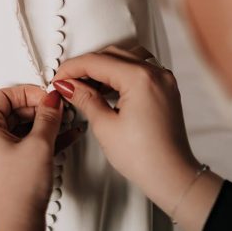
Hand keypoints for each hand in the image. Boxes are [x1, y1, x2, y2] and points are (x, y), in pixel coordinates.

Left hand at [0, 85, 83, 230]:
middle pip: (11, 111)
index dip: (28, 92)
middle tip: (57, 109)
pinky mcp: (4, 168)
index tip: (46, 96)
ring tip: (63, 122)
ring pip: (19, 128)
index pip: (3, 95)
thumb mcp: (39, 144)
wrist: (17, 225)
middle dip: (38, 108)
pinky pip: (22, 144)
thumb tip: (51, 101)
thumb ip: (48, 117)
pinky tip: (62, 137)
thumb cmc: (16, 193)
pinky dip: (40, 139)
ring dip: (43, 124)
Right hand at [52, 46, 221, 228]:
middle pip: (111, 54)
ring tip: (85, 85)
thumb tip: (69, 86)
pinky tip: (107, 88)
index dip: (72, 69)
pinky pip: (139, 69)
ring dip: (103, 66)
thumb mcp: (105, 126)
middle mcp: (156, 74)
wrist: (172, 177)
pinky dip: (120, 73)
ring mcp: (163, 80)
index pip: (96, 61)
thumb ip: (85, 98)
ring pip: (126, 57)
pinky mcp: (165, 89)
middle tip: (67, 82)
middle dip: (86, 66)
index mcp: (140, 79)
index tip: (59, 78)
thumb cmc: (146, 158)